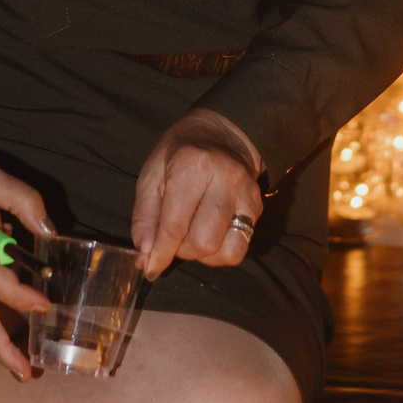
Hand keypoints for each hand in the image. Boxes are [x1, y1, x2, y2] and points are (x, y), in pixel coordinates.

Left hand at [131, 109, 266, 278]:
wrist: (220, 133)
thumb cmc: (179, 154)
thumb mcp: (151, 176)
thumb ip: (145, 218)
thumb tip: (145, 257)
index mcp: (191, 166)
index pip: (174, 225)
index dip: (160, 253)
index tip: (151, 269)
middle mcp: (224, 179)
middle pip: (203, 242)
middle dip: (182, 250)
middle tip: (174, 237)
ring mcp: (246, 194)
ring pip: (225, 251)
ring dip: (203, 254)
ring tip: (193, 234)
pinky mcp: (258, 206)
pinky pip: (240, 248)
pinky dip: (221, 251)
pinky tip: (211, 234)